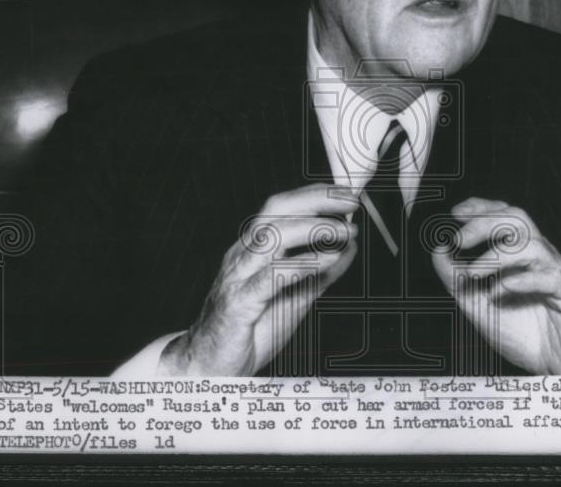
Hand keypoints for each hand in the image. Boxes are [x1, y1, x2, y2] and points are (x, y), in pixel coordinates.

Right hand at [157, 184, 358, 374]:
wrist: (210, 367)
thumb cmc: (249, 329)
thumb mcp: (296, 295)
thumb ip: (321, 272)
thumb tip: (349, 248)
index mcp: (253, 250)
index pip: (282, 208)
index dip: (315, 195)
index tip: (347, 194)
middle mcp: (243, 256)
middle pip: (275, 211)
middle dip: (315, 201)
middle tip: (350, 203)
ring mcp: (238, 277)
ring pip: (270, 237)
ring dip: (313, 229)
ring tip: (345, 232)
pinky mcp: (238, 304)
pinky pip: (269, 278)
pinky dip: (301, 265)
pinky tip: (326, 260)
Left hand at [431, 197, 560, 374]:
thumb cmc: (525, 335)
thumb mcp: (479, 305)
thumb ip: (456, 279)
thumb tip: (438, 250)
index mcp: (522, 255)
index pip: (505, 217)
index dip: (482, 208)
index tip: (455, 213)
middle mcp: (542, 258)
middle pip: (518, 220)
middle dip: (485, 224)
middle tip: (459, 240)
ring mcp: (560, 274)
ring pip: (533, 245)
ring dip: (498, 255)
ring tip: (473, 273)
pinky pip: (552, 278)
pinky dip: (523, 281)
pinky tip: (500, 289)